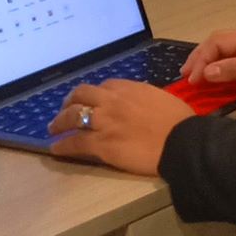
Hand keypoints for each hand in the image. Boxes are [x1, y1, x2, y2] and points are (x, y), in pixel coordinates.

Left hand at [49, 81, 192, 173]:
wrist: (181, 142)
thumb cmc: (179, 122)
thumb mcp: (161, 98)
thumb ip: (144, 97)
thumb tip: (138, 102)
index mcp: (129, 89)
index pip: (103, 86)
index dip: (93, 94)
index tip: (90, 100)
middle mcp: (112, 101)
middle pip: (81, 95)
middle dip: (69, 102)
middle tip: (64, 110)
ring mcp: (104, 122)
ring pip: (72, 117)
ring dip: (59, 122)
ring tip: (53, 128)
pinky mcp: (101, 144)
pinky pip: (74, 143)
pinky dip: (62, 145)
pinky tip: (56, 149)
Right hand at [181, 28, 235, 99]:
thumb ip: (234, 69)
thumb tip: (206, 71)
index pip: (216, 43)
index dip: (201, 60)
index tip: (192, 79)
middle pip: (217, 43)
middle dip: (199, 57)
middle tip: (185, 75)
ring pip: (224, 51)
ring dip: (208, 61)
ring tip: (194, 75)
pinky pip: (233, 59)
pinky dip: (220, 67)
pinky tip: (215, 76)